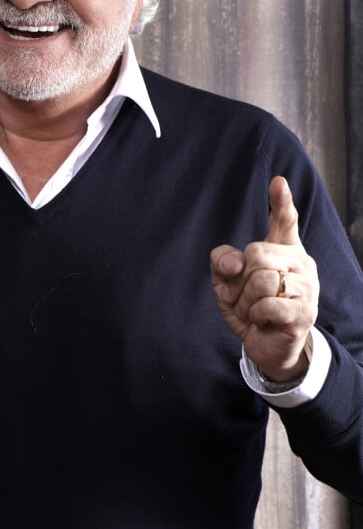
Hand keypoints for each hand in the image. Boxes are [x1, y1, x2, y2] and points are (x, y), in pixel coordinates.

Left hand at [210, 176, 318, 382]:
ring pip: (261, 280)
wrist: (267, 346)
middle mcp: (299, 263)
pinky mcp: (303, 312)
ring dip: (245, 300)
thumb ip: (222, 262)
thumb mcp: (226, 282)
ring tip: (251, 310)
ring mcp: (306, 287)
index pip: (284, 221)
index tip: (278, 182)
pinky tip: (262, 321)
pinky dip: (254, 316)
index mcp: (283, 250)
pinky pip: (266, 305)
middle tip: (241, 296)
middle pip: (256, 253)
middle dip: (239, 279)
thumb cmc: (249, 308)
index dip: (281, 202)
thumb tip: (233, 263)